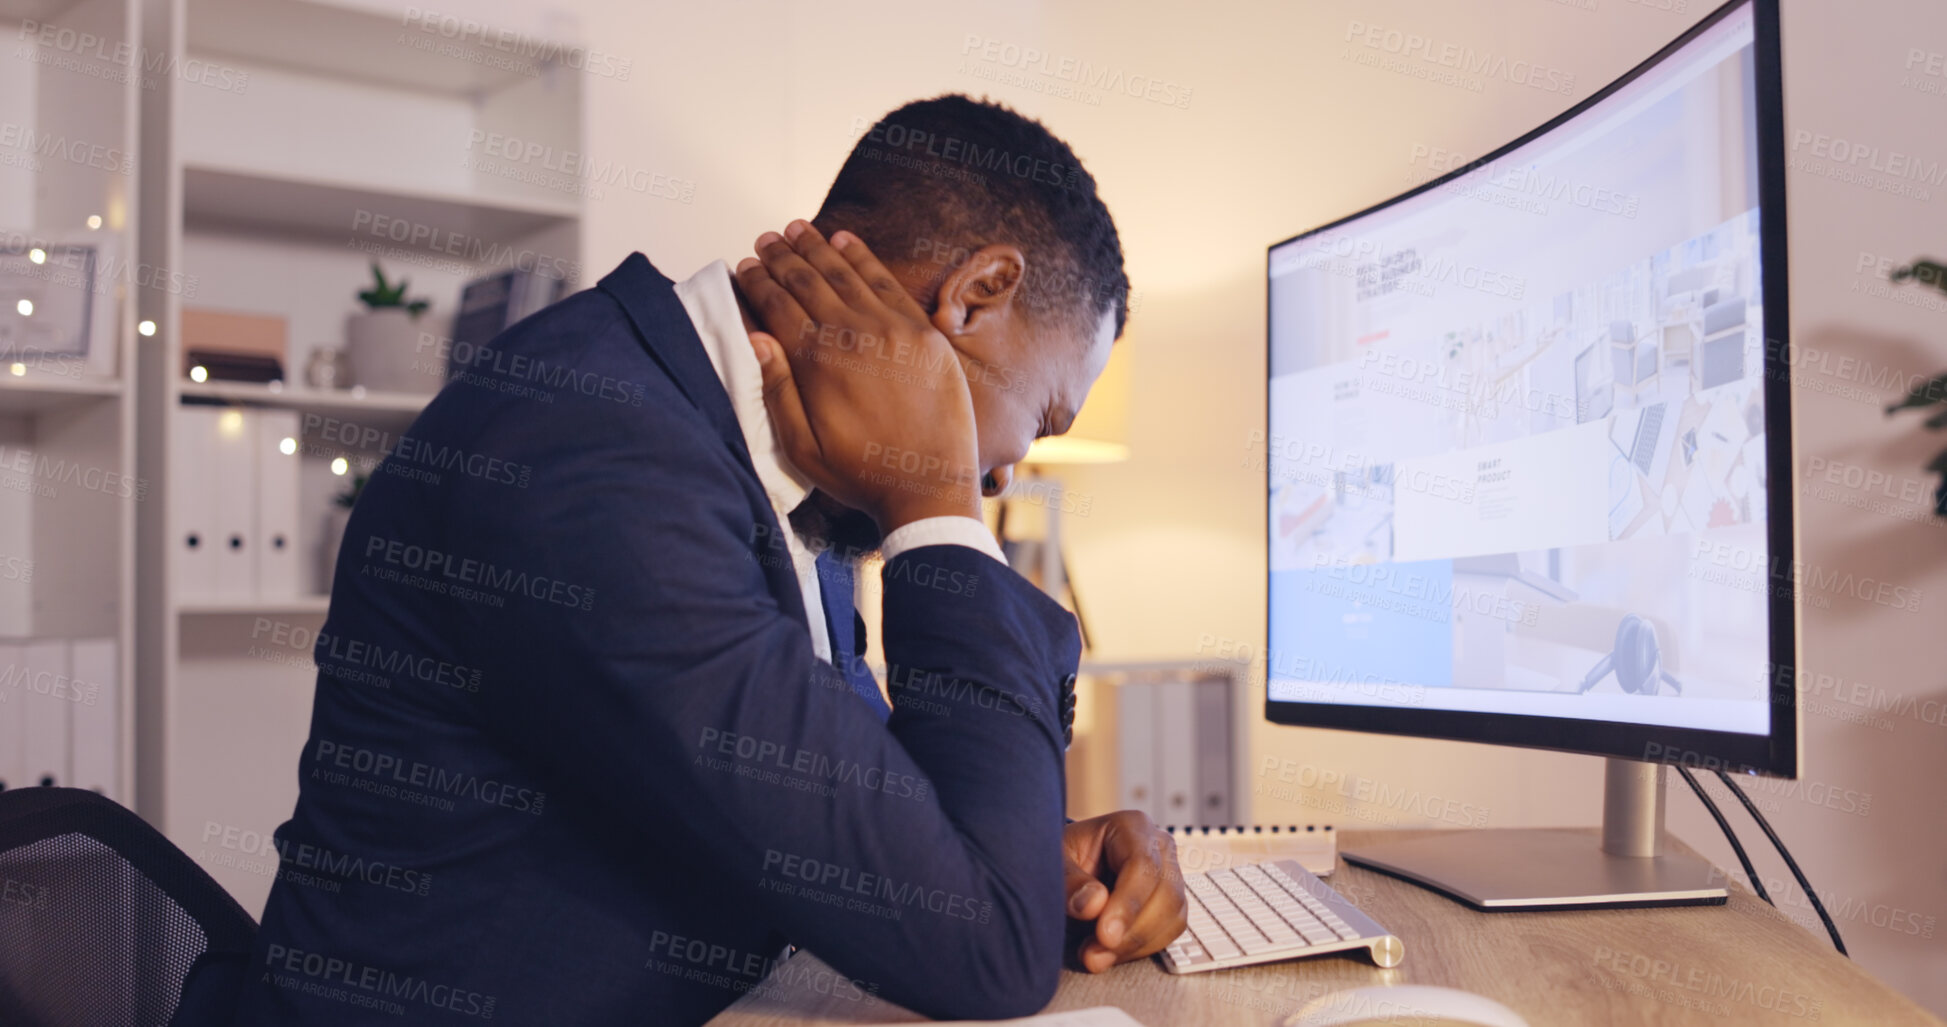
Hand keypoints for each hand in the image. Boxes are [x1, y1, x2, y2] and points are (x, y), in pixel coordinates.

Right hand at [735, 220, 982, 532]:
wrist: (929, 487)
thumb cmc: (860, 473)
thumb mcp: (802, 447)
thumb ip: (776, 390)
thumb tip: (755, 337)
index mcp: (815, 361)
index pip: (777, 304)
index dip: (757, 281)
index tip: (744, 265)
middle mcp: (851, 334)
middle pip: (807, 280)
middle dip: (781, 256)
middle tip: (765, 239)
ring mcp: (891, 328)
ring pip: (844, 273)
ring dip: (816, 247)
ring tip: (796, 229)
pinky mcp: (923, 332)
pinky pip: (886, 282)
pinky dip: (862, 257)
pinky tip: (844, 241)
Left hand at [1062, 811, 1186, 972]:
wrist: (1069, 869)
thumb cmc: (1062, 858)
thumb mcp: (1054, 862)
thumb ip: (1069, 881)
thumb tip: (1094, 904)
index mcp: (1133, 827)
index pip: (1144, 865)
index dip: (1128, 903)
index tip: (1106, 935)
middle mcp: (1159, 848)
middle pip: (1165, 894)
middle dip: (1131, 932)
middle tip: (1094, 954)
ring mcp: (1169, 876)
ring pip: (1172, 918)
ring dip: (1134, 945)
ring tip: (1094, 955)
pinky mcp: (1169, 904)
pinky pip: (1168, 933)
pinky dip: (1139, 950)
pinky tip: (1109, 953)